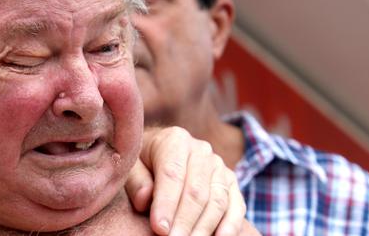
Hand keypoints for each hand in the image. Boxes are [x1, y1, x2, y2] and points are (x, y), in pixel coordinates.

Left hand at [126, 126, 245, 235]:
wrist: (162, 151)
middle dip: (184, 221)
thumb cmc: (143, 162)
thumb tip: (144, 200)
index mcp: (175, 141)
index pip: (172, 174)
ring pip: (217, 201)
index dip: (166, 203)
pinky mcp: (231, 182)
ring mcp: (219, 166)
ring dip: (204, 227)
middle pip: (196, 191)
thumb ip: (136, 181)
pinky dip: (230, 225)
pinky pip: (236, 206)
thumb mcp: (131, 165)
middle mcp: (201, 151)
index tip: (159, 228)